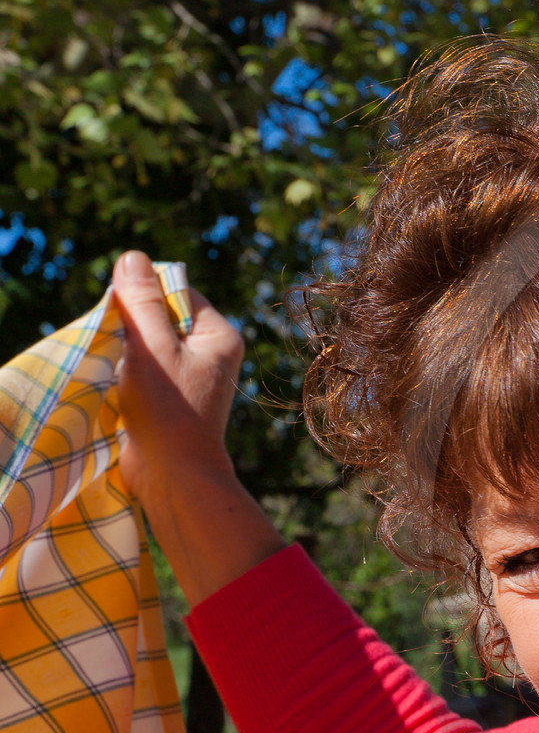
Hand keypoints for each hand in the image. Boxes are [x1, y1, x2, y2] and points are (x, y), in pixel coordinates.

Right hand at [110, 250, 285, 603]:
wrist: (175, 474)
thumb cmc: (169, 409)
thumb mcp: (152, 346)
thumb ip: (142, 302)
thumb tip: (134, 258)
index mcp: (221, 336)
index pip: (179, 291)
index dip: (147, 296)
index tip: (127, 318)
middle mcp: (214, 353)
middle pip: (164, 316)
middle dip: (136, 326)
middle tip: (126, 349)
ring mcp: (196, 376)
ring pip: (153, 343)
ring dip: (130, 350)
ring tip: (126, 372)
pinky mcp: (177, 397)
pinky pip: (149, 368)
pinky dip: (131, 372)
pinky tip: (124, 387)